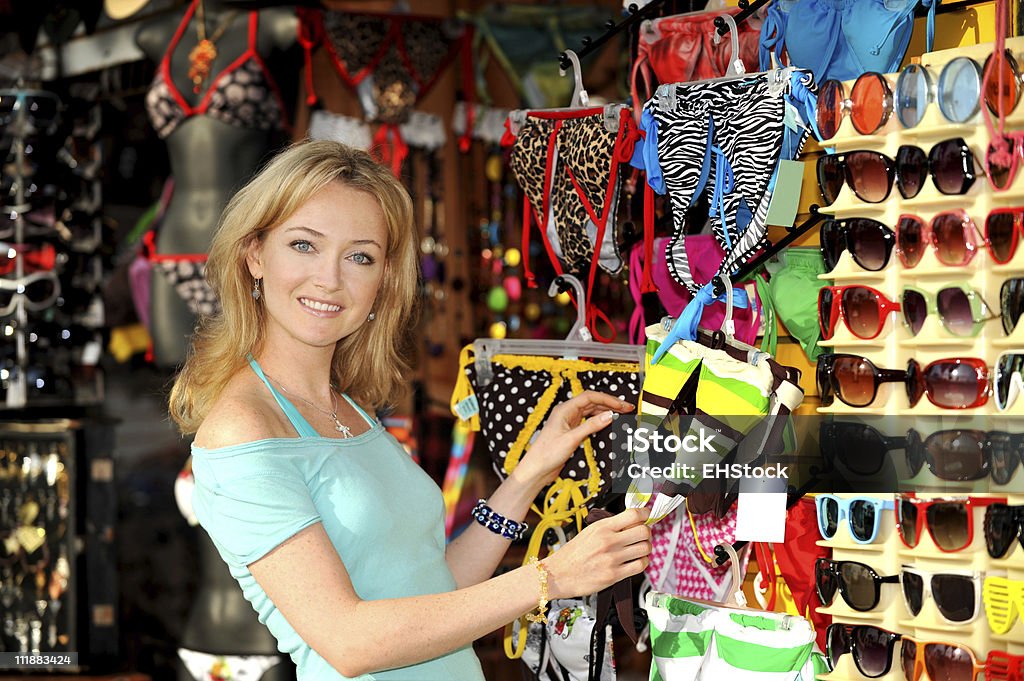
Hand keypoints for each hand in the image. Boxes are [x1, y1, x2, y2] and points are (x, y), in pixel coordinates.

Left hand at [513, 391, 634, 489]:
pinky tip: (607, 422)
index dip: (608, 399)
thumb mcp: (572, 439)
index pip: (590, 397)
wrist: (536, 469)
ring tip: (621, 413)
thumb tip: (609, 415)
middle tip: (626, 408)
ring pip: (591, 411)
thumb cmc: (546, 454)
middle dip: (610, 404)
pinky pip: (588, 421)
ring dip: (606, 411)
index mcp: (564, 409)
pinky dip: (599, 420)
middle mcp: (567, 413)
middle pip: (592, 402)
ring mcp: (569, 422)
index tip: (622, 405)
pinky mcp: (571, 431)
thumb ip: (591, 426)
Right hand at [542, 507, 650, 598]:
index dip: (645, 513)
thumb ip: (610, 526)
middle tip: (643, 535)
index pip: (633, 514)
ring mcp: (612, 559)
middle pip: (644, 531)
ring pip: (645, 548)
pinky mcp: (614, 575)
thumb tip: (632, 520)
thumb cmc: (572, 554)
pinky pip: (640, 565)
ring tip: (639, 549)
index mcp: (602, 527)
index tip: (646, 515)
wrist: (559, 574)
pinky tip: (636, 561)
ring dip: (646, 548)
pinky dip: (643, 562)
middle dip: (647, 532)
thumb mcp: (590, 531)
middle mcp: (608, 541)